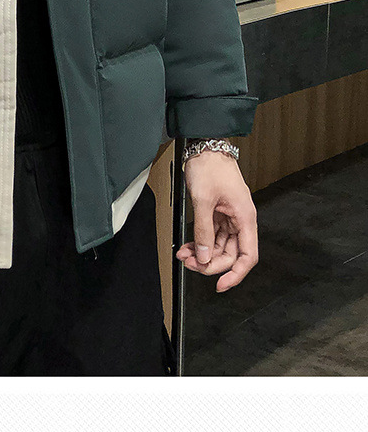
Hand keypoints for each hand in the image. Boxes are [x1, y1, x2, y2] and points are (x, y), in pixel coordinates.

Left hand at [176, 150, 257, 291]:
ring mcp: (230, 218)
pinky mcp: (219, 214)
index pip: (247, 256)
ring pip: (219, 247)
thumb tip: (203, 255)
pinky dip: (199, 243)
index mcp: (245, 217)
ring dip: (202, 253)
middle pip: (231, 254)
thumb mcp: (203, 200)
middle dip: (210, 262)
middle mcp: (241, 220)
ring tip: (183, 255)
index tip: (220, 284)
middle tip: (190, 263)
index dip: (236, 274)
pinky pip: (212, 236)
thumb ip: (203, 231)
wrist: (205, 147)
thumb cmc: (210, 167)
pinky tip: (186, 246)